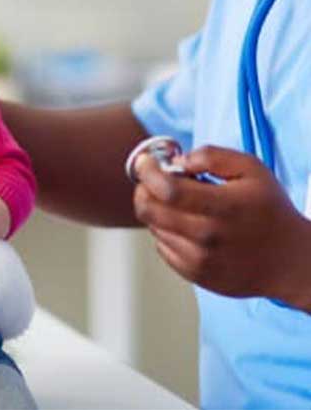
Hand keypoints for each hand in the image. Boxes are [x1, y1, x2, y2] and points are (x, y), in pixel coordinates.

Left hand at [133, 145, 310, 306]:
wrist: (289, 260)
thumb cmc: (270, 210)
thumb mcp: (251, 169)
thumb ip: (212, 156)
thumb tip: (179, 161)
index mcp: (223, 207)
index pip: (167, 190)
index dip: (148, 172)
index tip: (145, 162)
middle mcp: (207, 236)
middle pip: (150, 210)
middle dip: (143, 188)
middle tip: (153, 179)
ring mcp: (200, 260)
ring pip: (154, 228)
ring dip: (156, 210)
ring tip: (180, 203)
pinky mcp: (196, 275)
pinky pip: (162, 248)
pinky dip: (165, 231)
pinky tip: (186, 224)